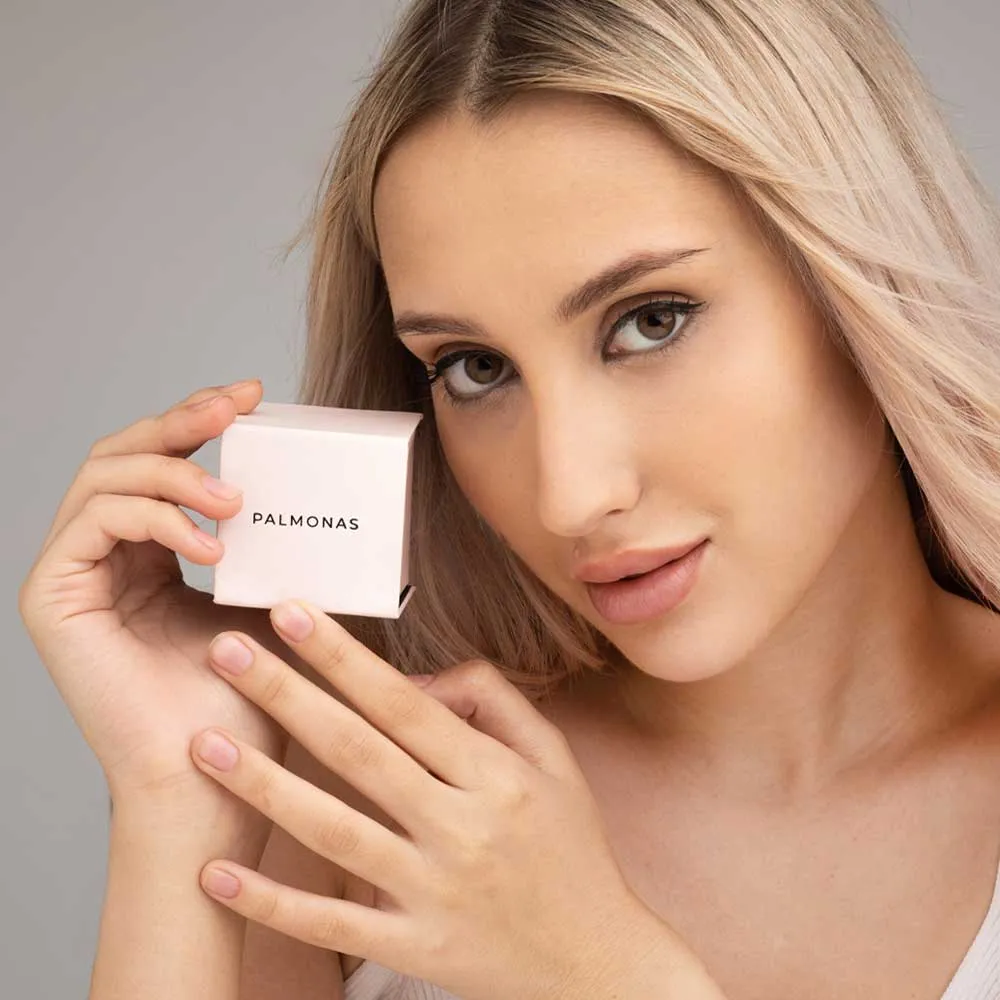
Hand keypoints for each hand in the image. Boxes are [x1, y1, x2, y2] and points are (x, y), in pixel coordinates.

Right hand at [17, 378, 293, 810]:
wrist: (215, 777)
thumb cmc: (247, 702)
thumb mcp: (271, 603)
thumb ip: (276, 549)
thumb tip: (326, 496)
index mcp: (151, 554)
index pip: (162, 463)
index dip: (200, 420)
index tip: (253, 397)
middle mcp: (106, 556)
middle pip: (124, 452)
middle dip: (181, 422)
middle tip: (234, 407)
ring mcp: (74, 574)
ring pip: (107, 475)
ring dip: (175, 472)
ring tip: (234, 501)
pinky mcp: (53, 597)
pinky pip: (95, 520)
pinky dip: (156, 518)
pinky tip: (210, 544)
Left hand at [188, 597, 677, 999]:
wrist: (595, 962)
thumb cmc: (569, 848)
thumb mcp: (553, 758)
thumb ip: (491, 701)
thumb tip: (413, 679)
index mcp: (495, 775)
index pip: (404, 703)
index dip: (344, 656)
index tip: (292, 614)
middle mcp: (462, 827)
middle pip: (357, 752)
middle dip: (287, 695)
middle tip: (224, 652)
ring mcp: (434, 892)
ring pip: (334, 832)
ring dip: (264, 787)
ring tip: (204, 743)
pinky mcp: (415, 948)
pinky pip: (333, 924)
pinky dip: (273, 903)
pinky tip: (218, 874)